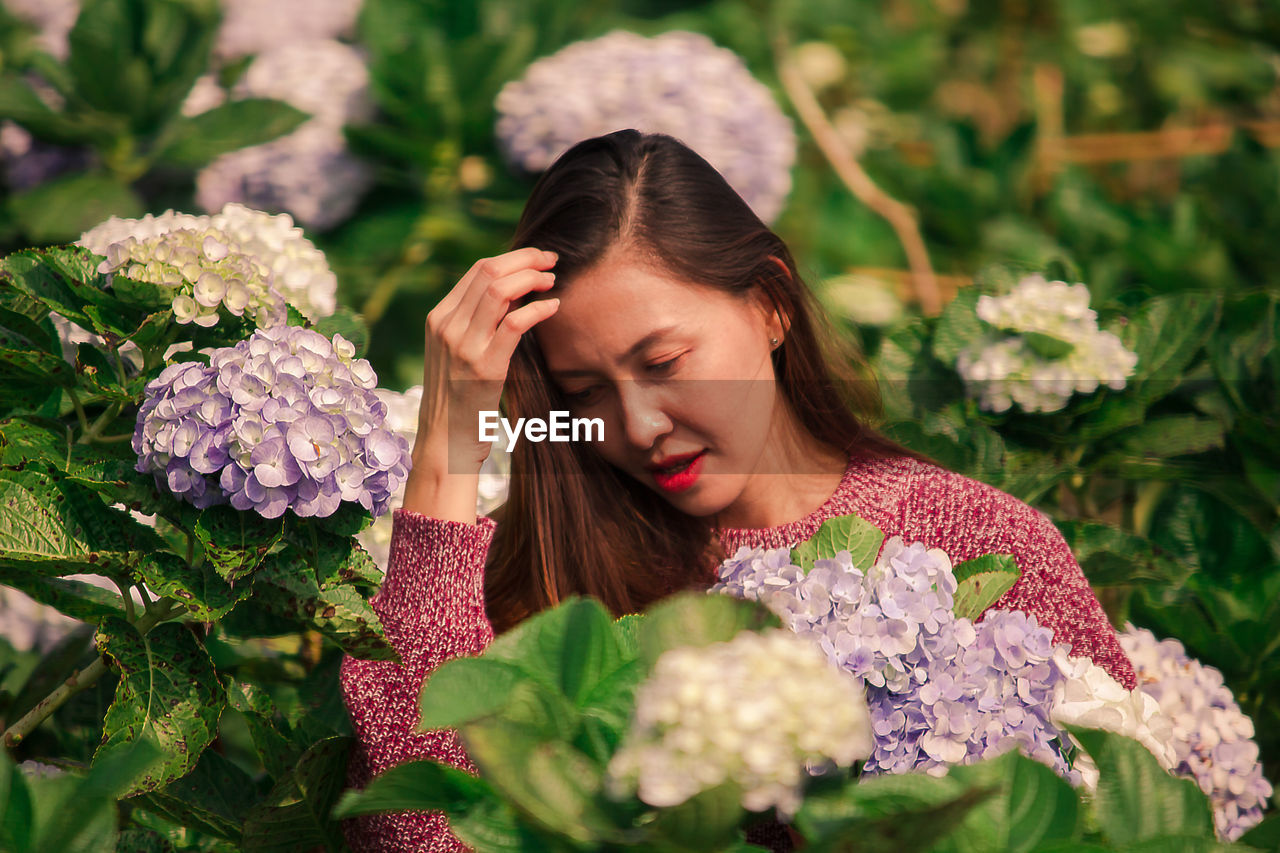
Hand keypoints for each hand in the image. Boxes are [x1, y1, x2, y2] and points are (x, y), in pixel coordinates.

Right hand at [404, 247, 559, 518]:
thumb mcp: (457, 353)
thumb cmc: (459, 399)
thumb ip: (476, 322)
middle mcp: (447, 326)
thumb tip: (514, 292)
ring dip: (532, 279)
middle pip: (489, 271)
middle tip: (552, 261)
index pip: (478, 270)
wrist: (445, 443)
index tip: (538, 259)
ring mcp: (463, 346)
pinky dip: (537, 310)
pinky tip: (553, 308)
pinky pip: (514, 324)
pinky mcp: (484, 368)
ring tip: (552, 282)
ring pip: (500, 290)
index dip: (513, 258)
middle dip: (526, 260)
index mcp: (439, 318)